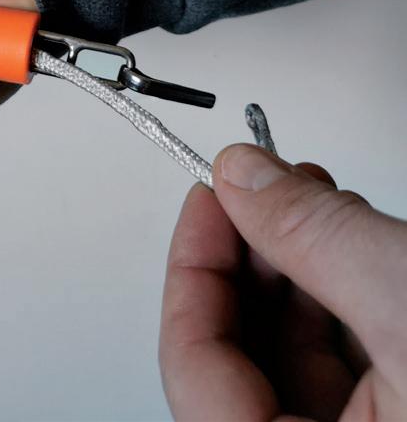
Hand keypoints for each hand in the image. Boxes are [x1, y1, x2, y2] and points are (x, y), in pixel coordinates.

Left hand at [160, 144, 406, 420]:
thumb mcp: (403, 296)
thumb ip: (315, 236)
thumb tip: (242, 178)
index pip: (191, 367)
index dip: (192, 267)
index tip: (207, 196)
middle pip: (237, 356)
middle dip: (247, 258)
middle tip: (257, 190)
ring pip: (285, 355)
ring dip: (290, 267)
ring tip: (308, 201)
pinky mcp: (388, 419)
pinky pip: (333, 362)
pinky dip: (330, 294)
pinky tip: (340, 241)